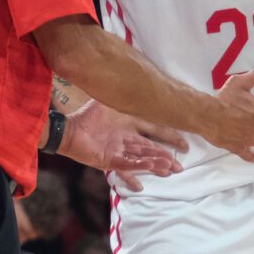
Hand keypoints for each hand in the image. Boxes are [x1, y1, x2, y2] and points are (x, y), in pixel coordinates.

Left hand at [58, 101, 184, 191]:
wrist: (69, 129)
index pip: (154, 132)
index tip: (184, 144)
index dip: (169, 138)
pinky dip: (137, 169)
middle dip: (166, 157)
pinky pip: (126, 165)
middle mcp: (127, 141)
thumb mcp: (109, 101)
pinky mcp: (109, 160)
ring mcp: (119, 151)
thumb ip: (123, 94)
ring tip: (170, 169)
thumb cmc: (87, 115)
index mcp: (130, 127)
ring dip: (156, 164)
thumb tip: (136, 81)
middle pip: (151, 149)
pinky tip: (148, 172)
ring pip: (142, 158)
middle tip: (180, 165)